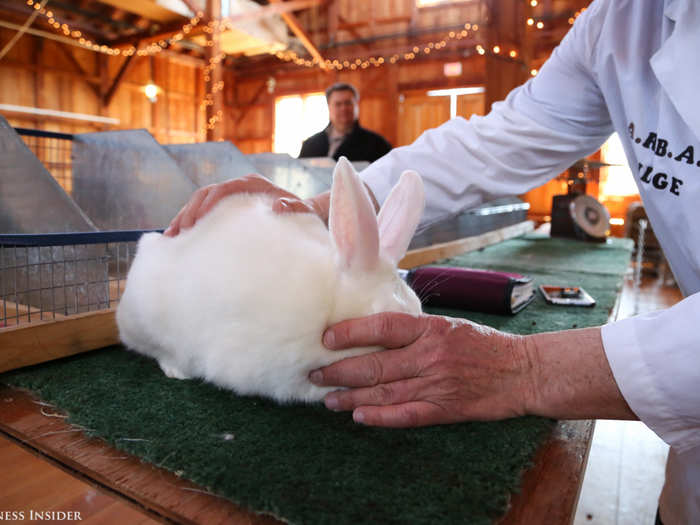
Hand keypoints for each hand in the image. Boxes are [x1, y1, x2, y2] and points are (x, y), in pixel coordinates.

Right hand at [164, 174, 326, 236]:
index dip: (210, 203)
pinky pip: (201, 214)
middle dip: (190, 212)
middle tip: (181, 233)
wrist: (304, 217)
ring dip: (184, 219)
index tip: (199, 221)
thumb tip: (278, 205)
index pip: (226, 189)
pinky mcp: (225, 210)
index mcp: (254, 184)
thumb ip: (294, 207)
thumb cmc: (303, 216)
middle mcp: (239, 187)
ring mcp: (230, 198)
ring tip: (172, 239)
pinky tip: (176, 240)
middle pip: (206, 194)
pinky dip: (189, 225)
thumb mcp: (303, 212)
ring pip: (199, 204)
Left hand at [309, 312, 535, 427]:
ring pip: (384, 392)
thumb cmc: (483, 344)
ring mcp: (437, 384)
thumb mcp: (449, 324)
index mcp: (431, 329)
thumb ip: (415, 328)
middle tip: (316, 373)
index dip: (352, 332)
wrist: (522, 371)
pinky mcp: (445, 408)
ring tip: (328, 399)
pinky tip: (360, 417)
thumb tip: (374, 328)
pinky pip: (407, 414)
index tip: (327, 338)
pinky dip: (381, 417)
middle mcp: (430, 356)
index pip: (383, 326)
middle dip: (340, 370)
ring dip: (351, 397)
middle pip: (375, 364)